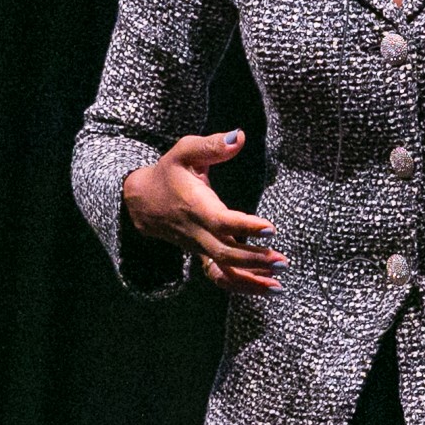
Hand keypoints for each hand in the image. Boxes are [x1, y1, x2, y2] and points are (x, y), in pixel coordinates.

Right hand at [120, 128, 284, 293]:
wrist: (142, 201)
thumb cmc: (169, 172)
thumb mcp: (185, 151)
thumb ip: (212, 146)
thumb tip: (239, 137)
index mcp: (196, 207)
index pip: (222, 221)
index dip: (246, 227)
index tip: (270, 229)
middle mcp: (198, 232)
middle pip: (225, 253)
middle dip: (254, 260)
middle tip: (282, 261)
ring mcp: (199, 247)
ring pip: (223, 271)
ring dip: (250, 281)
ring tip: (279, 286)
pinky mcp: (202, 254)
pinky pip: (220, 276)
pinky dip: (241, 285)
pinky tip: (265, 287)